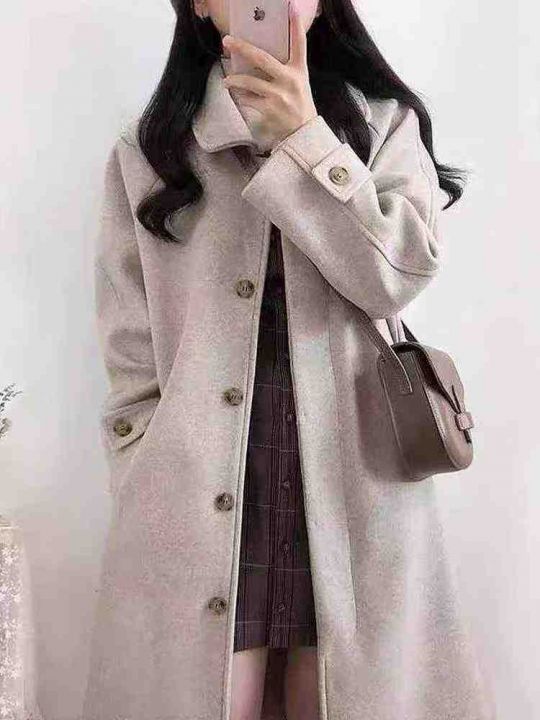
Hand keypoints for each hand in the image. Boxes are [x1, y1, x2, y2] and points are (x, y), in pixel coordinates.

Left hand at [221, 0, 317, 148]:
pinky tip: (238, 96)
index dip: (295, 25)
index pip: (299, 44)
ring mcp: (278, 96)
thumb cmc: (298, 104)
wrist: (302, 133)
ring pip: (249, 82)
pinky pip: (248, 99)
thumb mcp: (299, 82)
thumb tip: (257, 56)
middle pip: (261, 58)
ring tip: (227, 81)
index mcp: (298, 70)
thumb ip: (284, 68)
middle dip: (242, 48)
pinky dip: (241, 97)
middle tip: (227, 41)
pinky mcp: (269, 109)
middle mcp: (289, 80)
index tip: (291, 7)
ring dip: (234, 80)